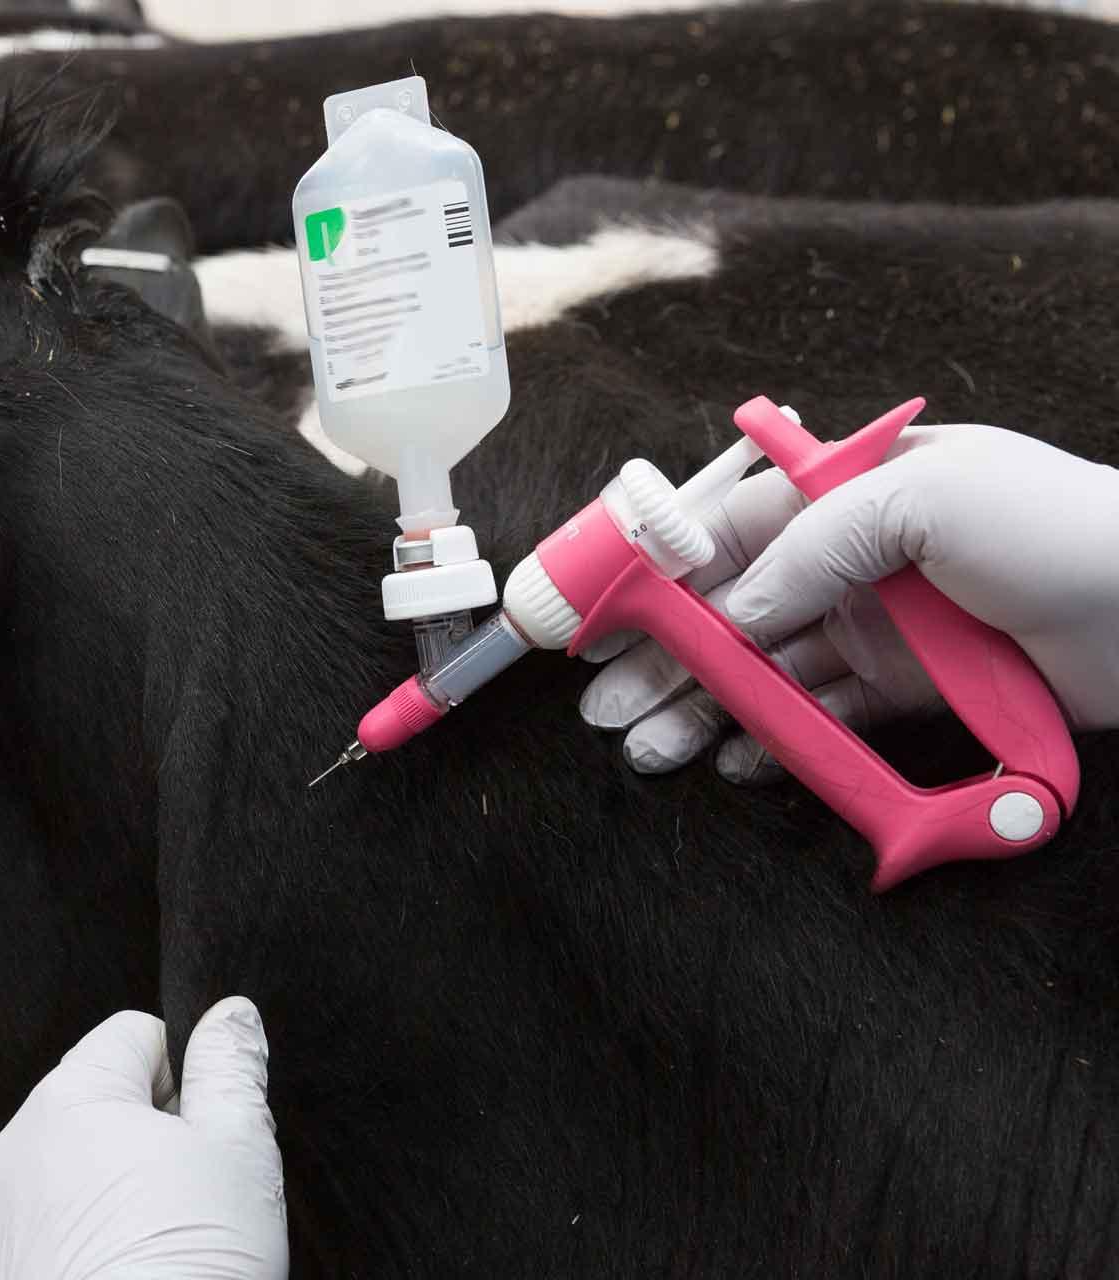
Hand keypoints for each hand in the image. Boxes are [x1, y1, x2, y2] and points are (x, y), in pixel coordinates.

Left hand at [0, 997, 287, 1279]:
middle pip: (101, 1105)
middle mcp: (17, 1149)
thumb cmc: (185, 1271)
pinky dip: (86, 1251)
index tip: (214, 1129)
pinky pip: (47, 1236)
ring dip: (119, 1198)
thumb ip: (233, 1073)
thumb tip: (231, 1015)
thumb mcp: (239, 1157)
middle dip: (155, 1139)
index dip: (189, 1072)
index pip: (135, 1034)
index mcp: (72, 1099)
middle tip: (201, 1199)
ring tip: (166, 1254)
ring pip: (74, 1175)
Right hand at [579, 423, 1118, 781]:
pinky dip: (775, 745)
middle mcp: (847, 560)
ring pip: (763, 675)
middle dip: (662, 662)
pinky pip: (821, 723)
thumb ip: (811, 546)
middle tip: (606, 710)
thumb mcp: (922, 497)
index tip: (596, 620)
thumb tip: (735, 615)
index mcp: (842, 493)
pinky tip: (735, 761)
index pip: (719, 533)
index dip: (650, 576)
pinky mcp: (906, 691)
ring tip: (650, 749)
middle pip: (727, 614)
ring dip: (703, 712)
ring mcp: (874, 628)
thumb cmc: (1057, 526)